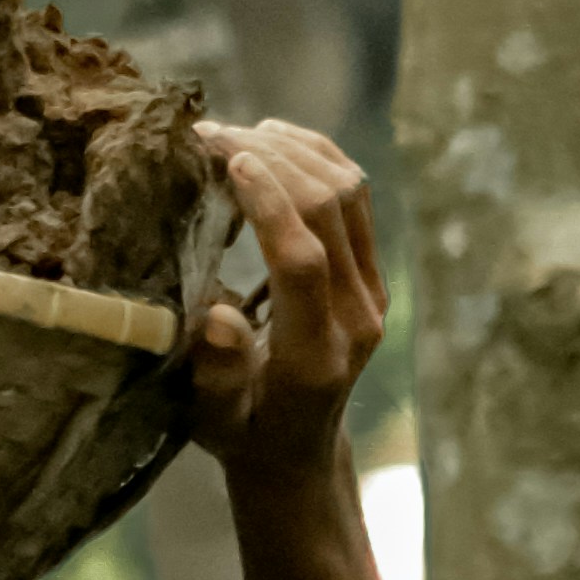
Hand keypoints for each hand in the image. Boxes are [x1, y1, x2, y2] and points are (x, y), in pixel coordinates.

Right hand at [183, 116, 387, 489]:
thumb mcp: (216, 421)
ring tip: (232, 132)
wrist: (296, 448)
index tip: (227, 159)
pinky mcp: (372, 271)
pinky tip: (272, 140)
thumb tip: (216, 316)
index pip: (304, 262)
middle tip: (207, 134)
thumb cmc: (243, 433)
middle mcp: (357, 317)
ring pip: (349, 192)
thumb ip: (218, 374)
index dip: (270, 205)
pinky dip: (316, 157)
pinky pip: (355, 196)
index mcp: (315, 357)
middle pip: (329, 212)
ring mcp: (372, 290)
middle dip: (270, 161)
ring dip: (292, 151)